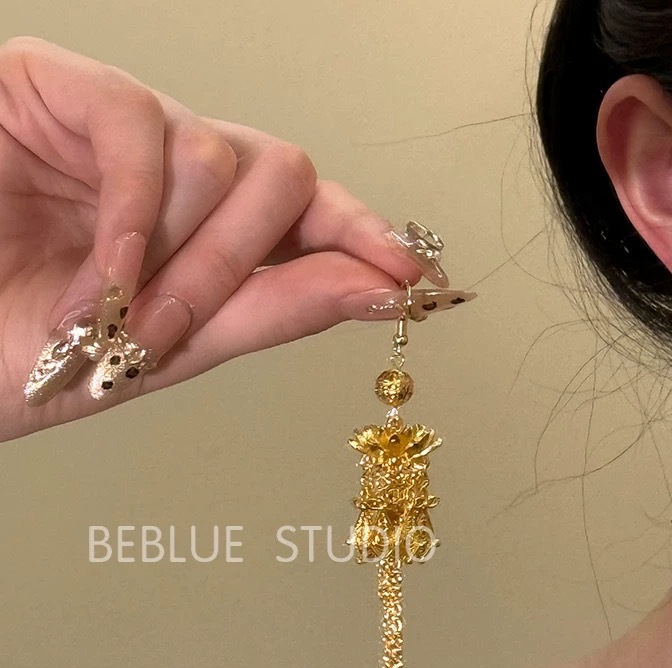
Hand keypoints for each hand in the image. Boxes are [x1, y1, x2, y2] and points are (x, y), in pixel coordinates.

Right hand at [0, 37, 474, 442]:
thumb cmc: (35, 355)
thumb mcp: (169, 348)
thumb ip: (273, 311)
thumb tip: (380, 288)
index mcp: (208, 230)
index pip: (312, 211)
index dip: (365, 234)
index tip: (413, 275)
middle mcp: (181, 172)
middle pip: (286, 177)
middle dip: (245, 265)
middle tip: (177, 328)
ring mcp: (128, 127)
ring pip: (225, 156)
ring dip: (183, 255)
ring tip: (114, 314)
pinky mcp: (62, 87)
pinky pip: (143, 128)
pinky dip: (136, 213)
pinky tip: (106, 267)